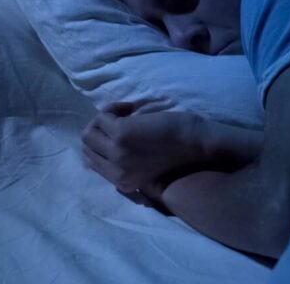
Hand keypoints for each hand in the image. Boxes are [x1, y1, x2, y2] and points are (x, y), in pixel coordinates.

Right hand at [82, 102, 206, 199]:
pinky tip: (131, 107)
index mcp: (123, 182)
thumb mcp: (150, 167)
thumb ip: (128, 163)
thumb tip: (110, 143)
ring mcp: (116, 153)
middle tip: (121, 119)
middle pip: (88, 148)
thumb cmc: (184, 153)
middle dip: (100, 130)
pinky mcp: (121, 134)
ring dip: (103, 119)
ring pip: (88, 133)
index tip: (120, 132)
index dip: (103, 143)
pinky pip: (101, 117)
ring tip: (125, 113)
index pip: (93, 162)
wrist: (202, 146)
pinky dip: (112, 108)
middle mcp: (116, 172)